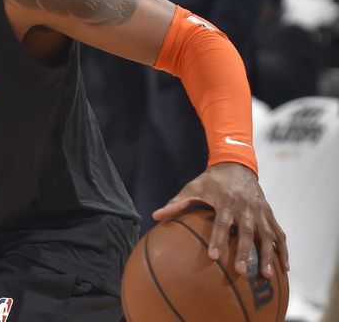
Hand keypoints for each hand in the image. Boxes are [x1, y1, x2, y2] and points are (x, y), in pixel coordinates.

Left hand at [153, 163, 288, 278]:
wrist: (237, 165)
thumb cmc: (211, 180)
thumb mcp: (193, 187)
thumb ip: (177, 203)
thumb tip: (155, 216)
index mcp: (226, 200)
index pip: (221, 222)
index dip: (217, 239)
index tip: (213, 256)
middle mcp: (246, 207)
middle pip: (246, 231)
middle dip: (244, 251)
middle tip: (240, 270)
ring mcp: (260, 211)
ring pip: (267, 235)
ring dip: (268, 255)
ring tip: (266, 274)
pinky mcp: (269, 214)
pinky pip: (279, 233)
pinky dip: (282, 250)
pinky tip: (284, 268)